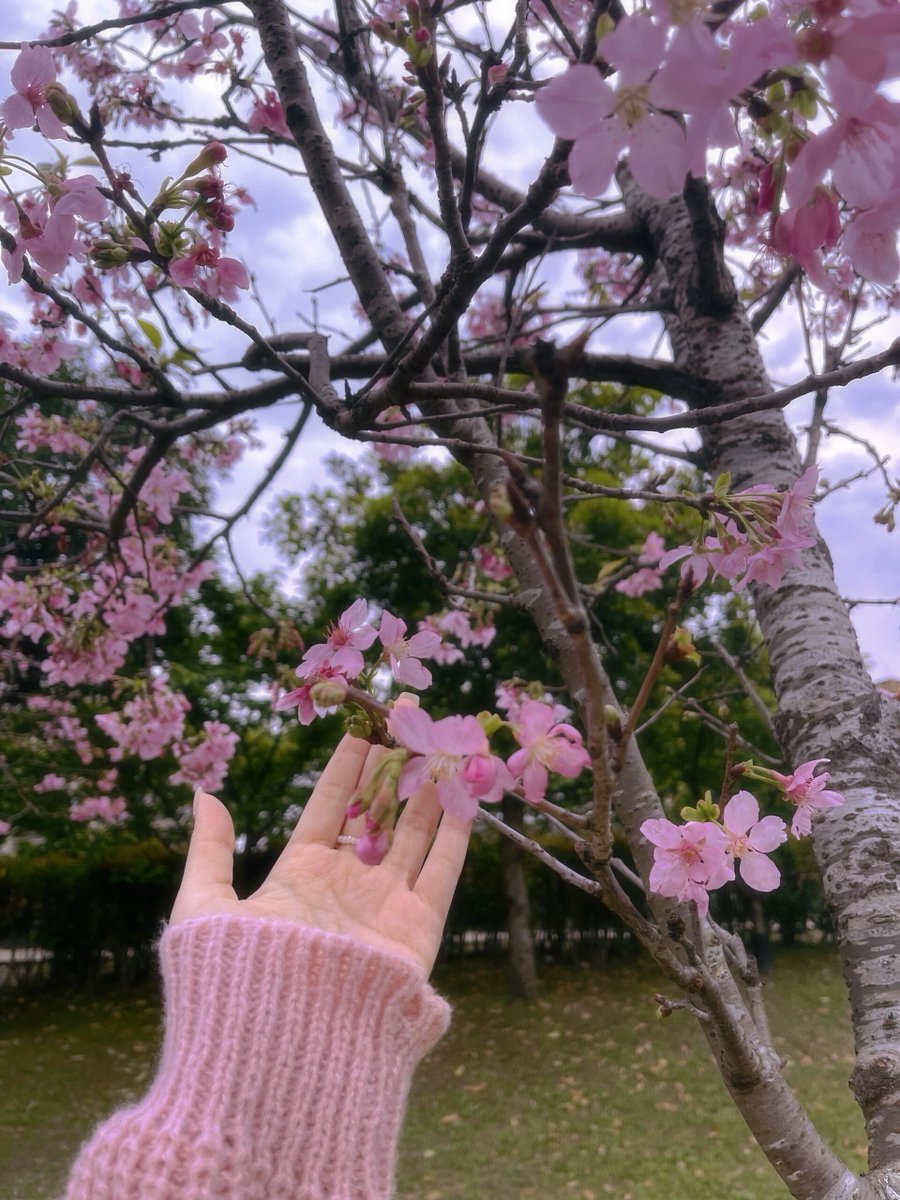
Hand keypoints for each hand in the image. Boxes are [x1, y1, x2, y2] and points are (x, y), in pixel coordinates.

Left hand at [169, 731, 469, 978]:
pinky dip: (455, 835)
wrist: (282, 1039)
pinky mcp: (415, 927)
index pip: (329, 807)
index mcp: (300, 875)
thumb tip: (202, 794)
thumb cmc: (236, 973)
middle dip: (392, 768)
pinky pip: (440, 872)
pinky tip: (465, 798)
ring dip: (428, 792)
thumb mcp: (204, 904)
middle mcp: (346, 885)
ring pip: (412, 834)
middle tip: (410, 722)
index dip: (346, 767)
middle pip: (375, 813)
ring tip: (441, 748)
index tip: (363, 726)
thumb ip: (210, 849)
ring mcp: (383, 904)